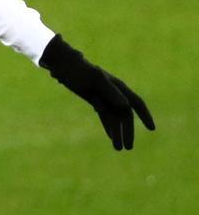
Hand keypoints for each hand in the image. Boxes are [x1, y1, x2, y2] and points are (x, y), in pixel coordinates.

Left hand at [39, 34, 154, 149]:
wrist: (63, 65)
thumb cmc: (79, 70)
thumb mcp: (94, 80)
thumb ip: (110, 92)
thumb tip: (126, 106)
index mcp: (117, 87)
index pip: (136, 103)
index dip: (145, 116)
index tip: (151, 129)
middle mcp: (113, 93)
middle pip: (125, 115)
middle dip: (128, 131)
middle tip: (127, 148)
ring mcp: (104, 97)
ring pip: (114, 118)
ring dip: (117, 132)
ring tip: (118, 149)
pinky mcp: (94, 99)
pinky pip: (105, 115)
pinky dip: (108, 126)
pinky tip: (111, 137)